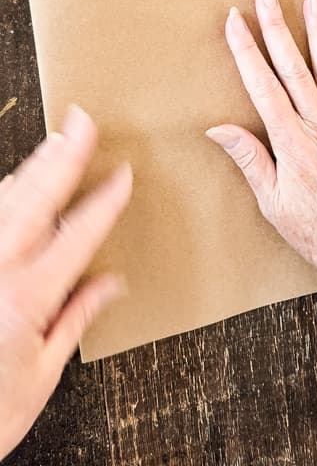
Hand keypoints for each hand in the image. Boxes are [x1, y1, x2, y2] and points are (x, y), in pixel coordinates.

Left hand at [0, 105, 131, 458]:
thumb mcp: (41, 375)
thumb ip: (74, 320)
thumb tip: (109, 284)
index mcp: (26, 298)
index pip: (77, 235)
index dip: (104, 201)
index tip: (123, 174)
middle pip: (37, 201)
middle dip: (64, 158)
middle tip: (81, 123)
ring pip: (6, 202)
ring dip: (33, 169)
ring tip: (55, 143)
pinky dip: (4, 195)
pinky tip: (13, 182)